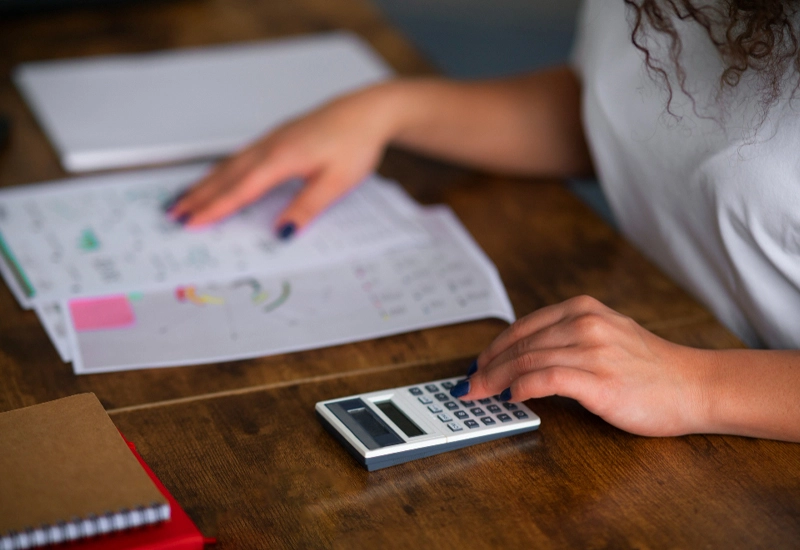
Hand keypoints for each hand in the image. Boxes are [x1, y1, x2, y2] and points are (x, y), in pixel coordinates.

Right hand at [166, 84, 396, 235]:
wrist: (367, 111)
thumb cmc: (355, 143)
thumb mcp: (336, 182)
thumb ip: (306, 208)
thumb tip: (281, 233)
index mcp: (281, 159)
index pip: (240, 190)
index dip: (214, 209)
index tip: (191, 223)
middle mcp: (270, 147)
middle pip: (226, 176)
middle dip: (198, 197)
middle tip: (173, 214)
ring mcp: (271, 139)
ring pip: (229, 164)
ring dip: (205, 182)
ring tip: (184, 198)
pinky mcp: (277, 137)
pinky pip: (240, 156)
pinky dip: (222, 169)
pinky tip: (218, 175)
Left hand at [450, 295, 711, 436]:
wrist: (693, 385)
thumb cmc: (650, 367)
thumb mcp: (607, 334)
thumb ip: (568, 338)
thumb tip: (524, 359)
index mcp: (583, 309)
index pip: (522, 327)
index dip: (494, 348)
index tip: (477, 365)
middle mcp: (584, 324)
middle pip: (519, 345)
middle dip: (487, 367)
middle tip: (468, 386)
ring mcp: (591, 351)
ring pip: (526, 362)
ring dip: (496, 380)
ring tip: (481, 394)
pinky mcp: (598, 380)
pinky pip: (546, 380)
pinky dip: (522, 388)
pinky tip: (512, 397)